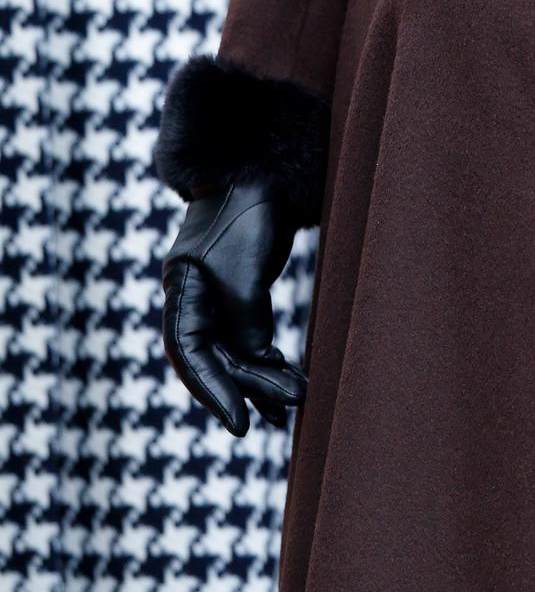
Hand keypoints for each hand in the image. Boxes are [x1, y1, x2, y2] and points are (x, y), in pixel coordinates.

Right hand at [162, 180, 306, 435]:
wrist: (263, 168)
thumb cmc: (250, 211)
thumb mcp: (247, 269)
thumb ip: (248, 320)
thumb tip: (256, 363)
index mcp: (182, 290)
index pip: (190, 354)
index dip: (213, 392)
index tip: (240, 424)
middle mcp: (194, 299)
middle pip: (217, 357)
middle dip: (251, 384)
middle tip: (290, 402)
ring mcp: (216, 297)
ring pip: (235, 352)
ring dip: (263, 377)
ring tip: (295, 399)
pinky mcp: (241, 294)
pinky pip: (249, 338)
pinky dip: (267, 359)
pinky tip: (287, 377)